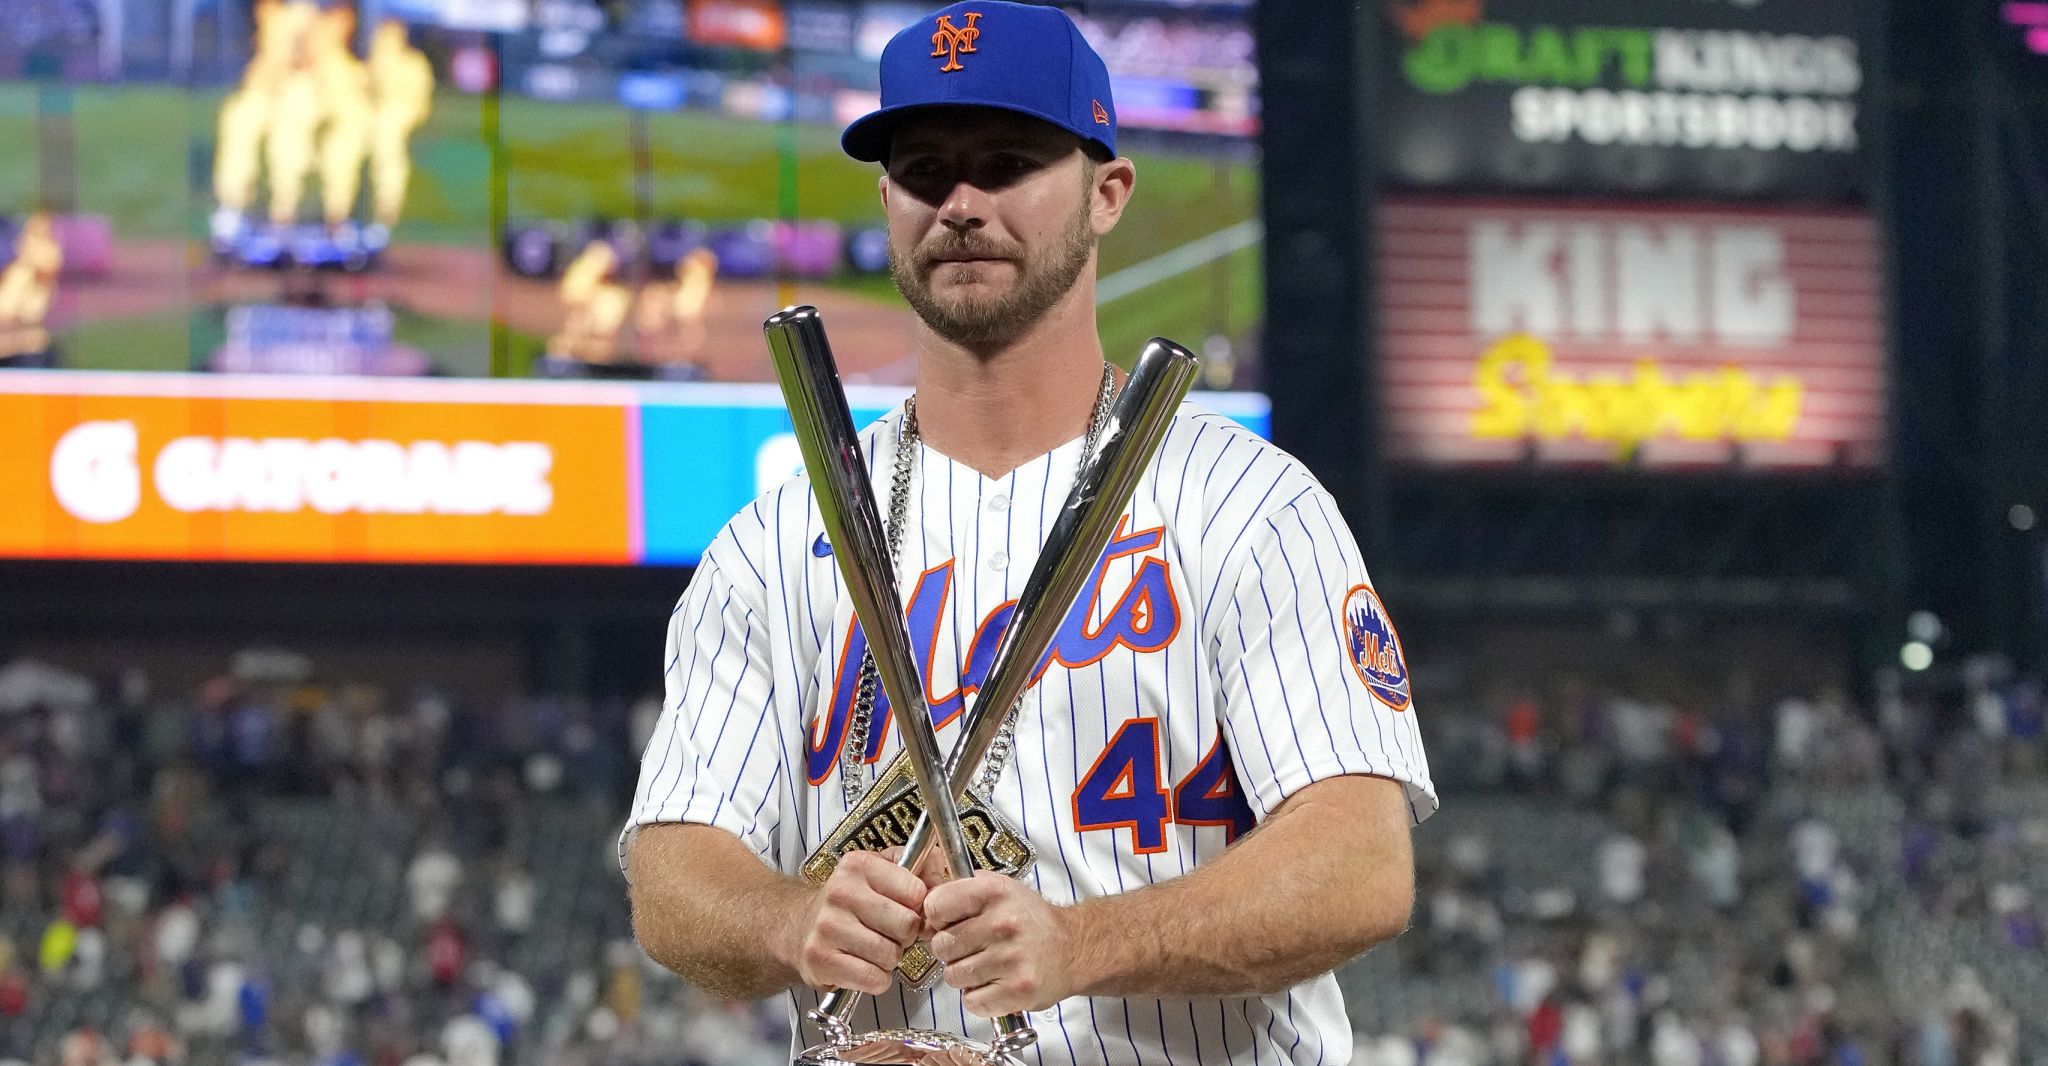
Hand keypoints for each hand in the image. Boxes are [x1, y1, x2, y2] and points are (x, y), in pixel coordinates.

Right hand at [787, 849, 928, 994]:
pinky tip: (863, 966)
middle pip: (907, 926)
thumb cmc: (847, 903)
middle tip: (890, 934)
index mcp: (859, 866)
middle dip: (906, 936)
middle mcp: (841, 893)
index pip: (916, 892)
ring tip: (873, 949)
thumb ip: (917, 867)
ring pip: (891, 955)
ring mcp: (828, 927)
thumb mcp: (878, 872)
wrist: (797, 927)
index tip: (907, 912)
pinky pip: (874, 979)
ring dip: (890, 959)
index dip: (919, 908)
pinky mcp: (821, 959)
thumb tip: (944, 874)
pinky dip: (876, 979)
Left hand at [924, 870, 1081, 1015]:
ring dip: (964, 976)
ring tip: (985, 967)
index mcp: (995, 892)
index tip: (949, 923)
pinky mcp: (1018, 991)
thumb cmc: (1032, 920)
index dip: (937, 918)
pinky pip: (972, 1002)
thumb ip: (963, 891)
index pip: (935, 906)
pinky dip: (979, 998)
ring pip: (953, 976)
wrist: (1074, 947)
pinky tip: (994, 984)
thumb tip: (925, 912)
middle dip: (950, 950)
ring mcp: (1011, 959)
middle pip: (941, 945)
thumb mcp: (1001, 889)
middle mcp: (1003, 923)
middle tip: (971, 949)